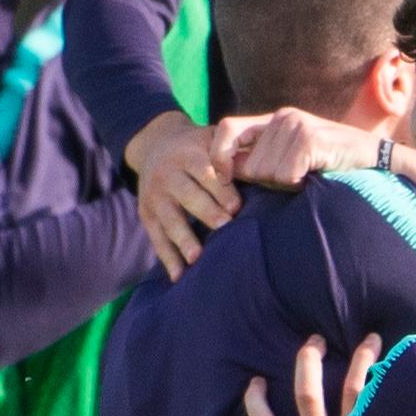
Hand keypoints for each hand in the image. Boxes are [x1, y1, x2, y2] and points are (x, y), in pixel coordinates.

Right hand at [131, 113, 259, 276]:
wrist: (155, 144)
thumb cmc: (198, 146)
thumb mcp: (211, 138)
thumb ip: (235, 152)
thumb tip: (268, 170)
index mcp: (188, 155)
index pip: (206, 173)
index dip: (221, 189)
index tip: (236, 207)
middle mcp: (168, 174)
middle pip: (188, 196)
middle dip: (207, 212)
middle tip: (225, 228)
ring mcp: (155, 196)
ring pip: (171, 219)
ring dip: (184, 239)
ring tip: (197, 258)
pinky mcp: (146, 214)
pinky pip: (157, 239)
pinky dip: (168, 259)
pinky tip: (179, 277)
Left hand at [229, 110, 392, 192]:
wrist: (375, 161)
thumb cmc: (331, 166)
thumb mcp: (291, 160)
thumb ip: (261, 160)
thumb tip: (226, 172)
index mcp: (274, 119)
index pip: (227, 128)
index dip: (218, 154)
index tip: (224, 178)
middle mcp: (283, 116)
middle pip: (250, 163)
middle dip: (269, 181)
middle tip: (297, 177)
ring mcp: (297, 124)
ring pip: (267, 173)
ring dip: (287, 184)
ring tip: (309, 175)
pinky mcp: (310, 138)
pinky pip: (286, 175)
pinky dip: (299, 184)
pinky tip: (316, 175)